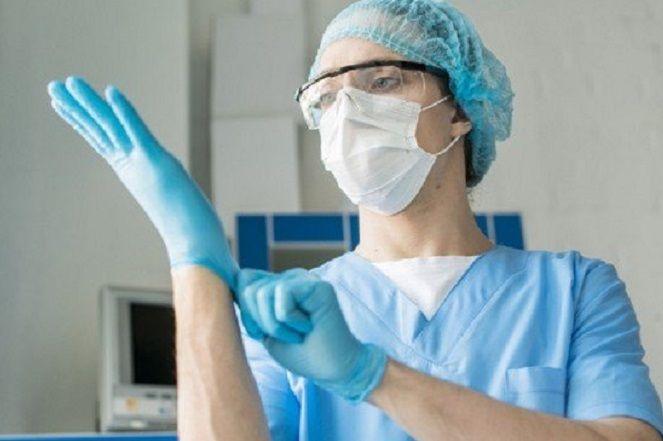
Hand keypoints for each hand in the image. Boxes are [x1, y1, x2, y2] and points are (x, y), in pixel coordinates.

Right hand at [48, 76, 238, 289]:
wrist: (196, 249)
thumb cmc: (191, 232)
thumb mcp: (174, 203)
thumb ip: (169, 199)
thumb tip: (176, 205)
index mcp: (132, 173)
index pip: (103, 140)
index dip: (83, 120)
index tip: (64, 102)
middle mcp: (131, 167)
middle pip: (99, 130)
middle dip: (75, 107)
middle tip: (52, 85)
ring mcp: (142, 164)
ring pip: (110, 127)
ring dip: (89, 102)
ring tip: (66, 81)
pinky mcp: (158, 162)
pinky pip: (137, 131)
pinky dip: (124, 111)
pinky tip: (110, 90)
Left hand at [236, 268, 387, 402]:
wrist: (332, 369)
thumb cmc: (300, 353)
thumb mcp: (264, 331)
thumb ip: (250, 308)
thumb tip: (231, 285)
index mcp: (276, 286)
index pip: (243, 280)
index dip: (245, 311)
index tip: (262, 333)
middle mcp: (290, 278)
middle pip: (249, 288)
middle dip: (260, 321)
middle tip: (285, 335)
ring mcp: (303, 279)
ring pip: (262, 293)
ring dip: (276, 325)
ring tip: (297, 334)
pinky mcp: (316, 284)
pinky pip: (283, 295)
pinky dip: (289, 320)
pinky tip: (308, 327)